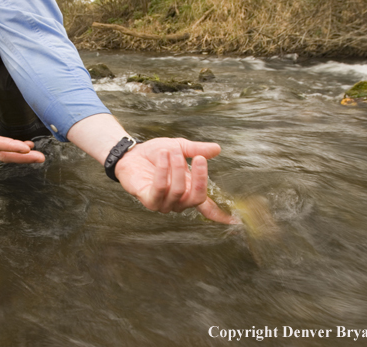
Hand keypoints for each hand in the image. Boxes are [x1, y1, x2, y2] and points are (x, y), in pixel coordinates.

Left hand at [114, 138, 234, 223]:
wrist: (131, 153)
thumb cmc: (156, 154)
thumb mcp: (180, 147)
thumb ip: (197, 150)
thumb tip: (217, 149)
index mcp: (189, 192)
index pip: (207, 207)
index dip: (220, 214)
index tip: (234, 220)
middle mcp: (177, 202)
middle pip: (196, 198)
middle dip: (199, 178)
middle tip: (197, 158)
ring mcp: (162, 203)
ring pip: (178, 192)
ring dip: (177, 169)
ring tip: (173, 151)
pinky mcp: (147, 200)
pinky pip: (159, 190)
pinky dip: (163, 172)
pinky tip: (164, 157)